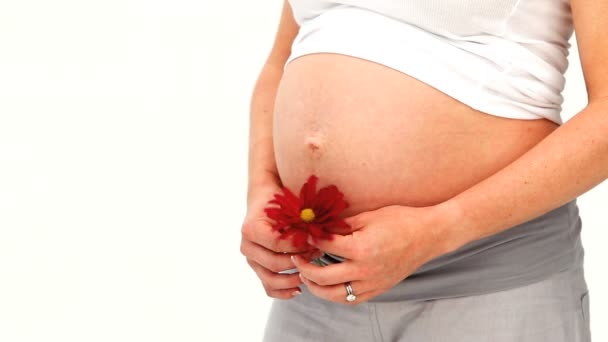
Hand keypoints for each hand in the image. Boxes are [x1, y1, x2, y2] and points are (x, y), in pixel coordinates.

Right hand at [240, 182, 321, 298]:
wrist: (264, 200)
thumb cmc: (279, 201)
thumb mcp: (287, 207)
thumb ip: (299, 222)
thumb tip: (317, 238)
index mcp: (251, 229)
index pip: (278, 244)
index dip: (298, 246)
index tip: (315, 243)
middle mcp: (246, 246)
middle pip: (274, 264)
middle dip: (298, 262)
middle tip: (317, 256)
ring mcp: (251, 258)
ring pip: (269, 279)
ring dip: (292, 280)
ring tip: (308, 275)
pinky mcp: (257, 267)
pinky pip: (267, 286)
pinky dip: (282, 292)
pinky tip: (298, 290)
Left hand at [292, 204, 457, 303]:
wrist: (429, 235)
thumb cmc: (400, 220)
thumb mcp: (368, 216)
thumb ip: (341, 225)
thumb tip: (318, 226)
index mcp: (361, 249)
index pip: (324, 247)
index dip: (309, 239)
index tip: (303, 234)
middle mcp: (365, 270)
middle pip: (322, 277)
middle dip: (304, 267)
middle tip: (297, 258)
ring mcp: (372, 283)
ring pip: (334, 295)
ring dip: (316, 287)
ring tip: (307, 275)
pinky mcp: (379, 289)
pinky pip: (351, 299)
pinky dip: (335, 294)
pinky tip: (329, 285)